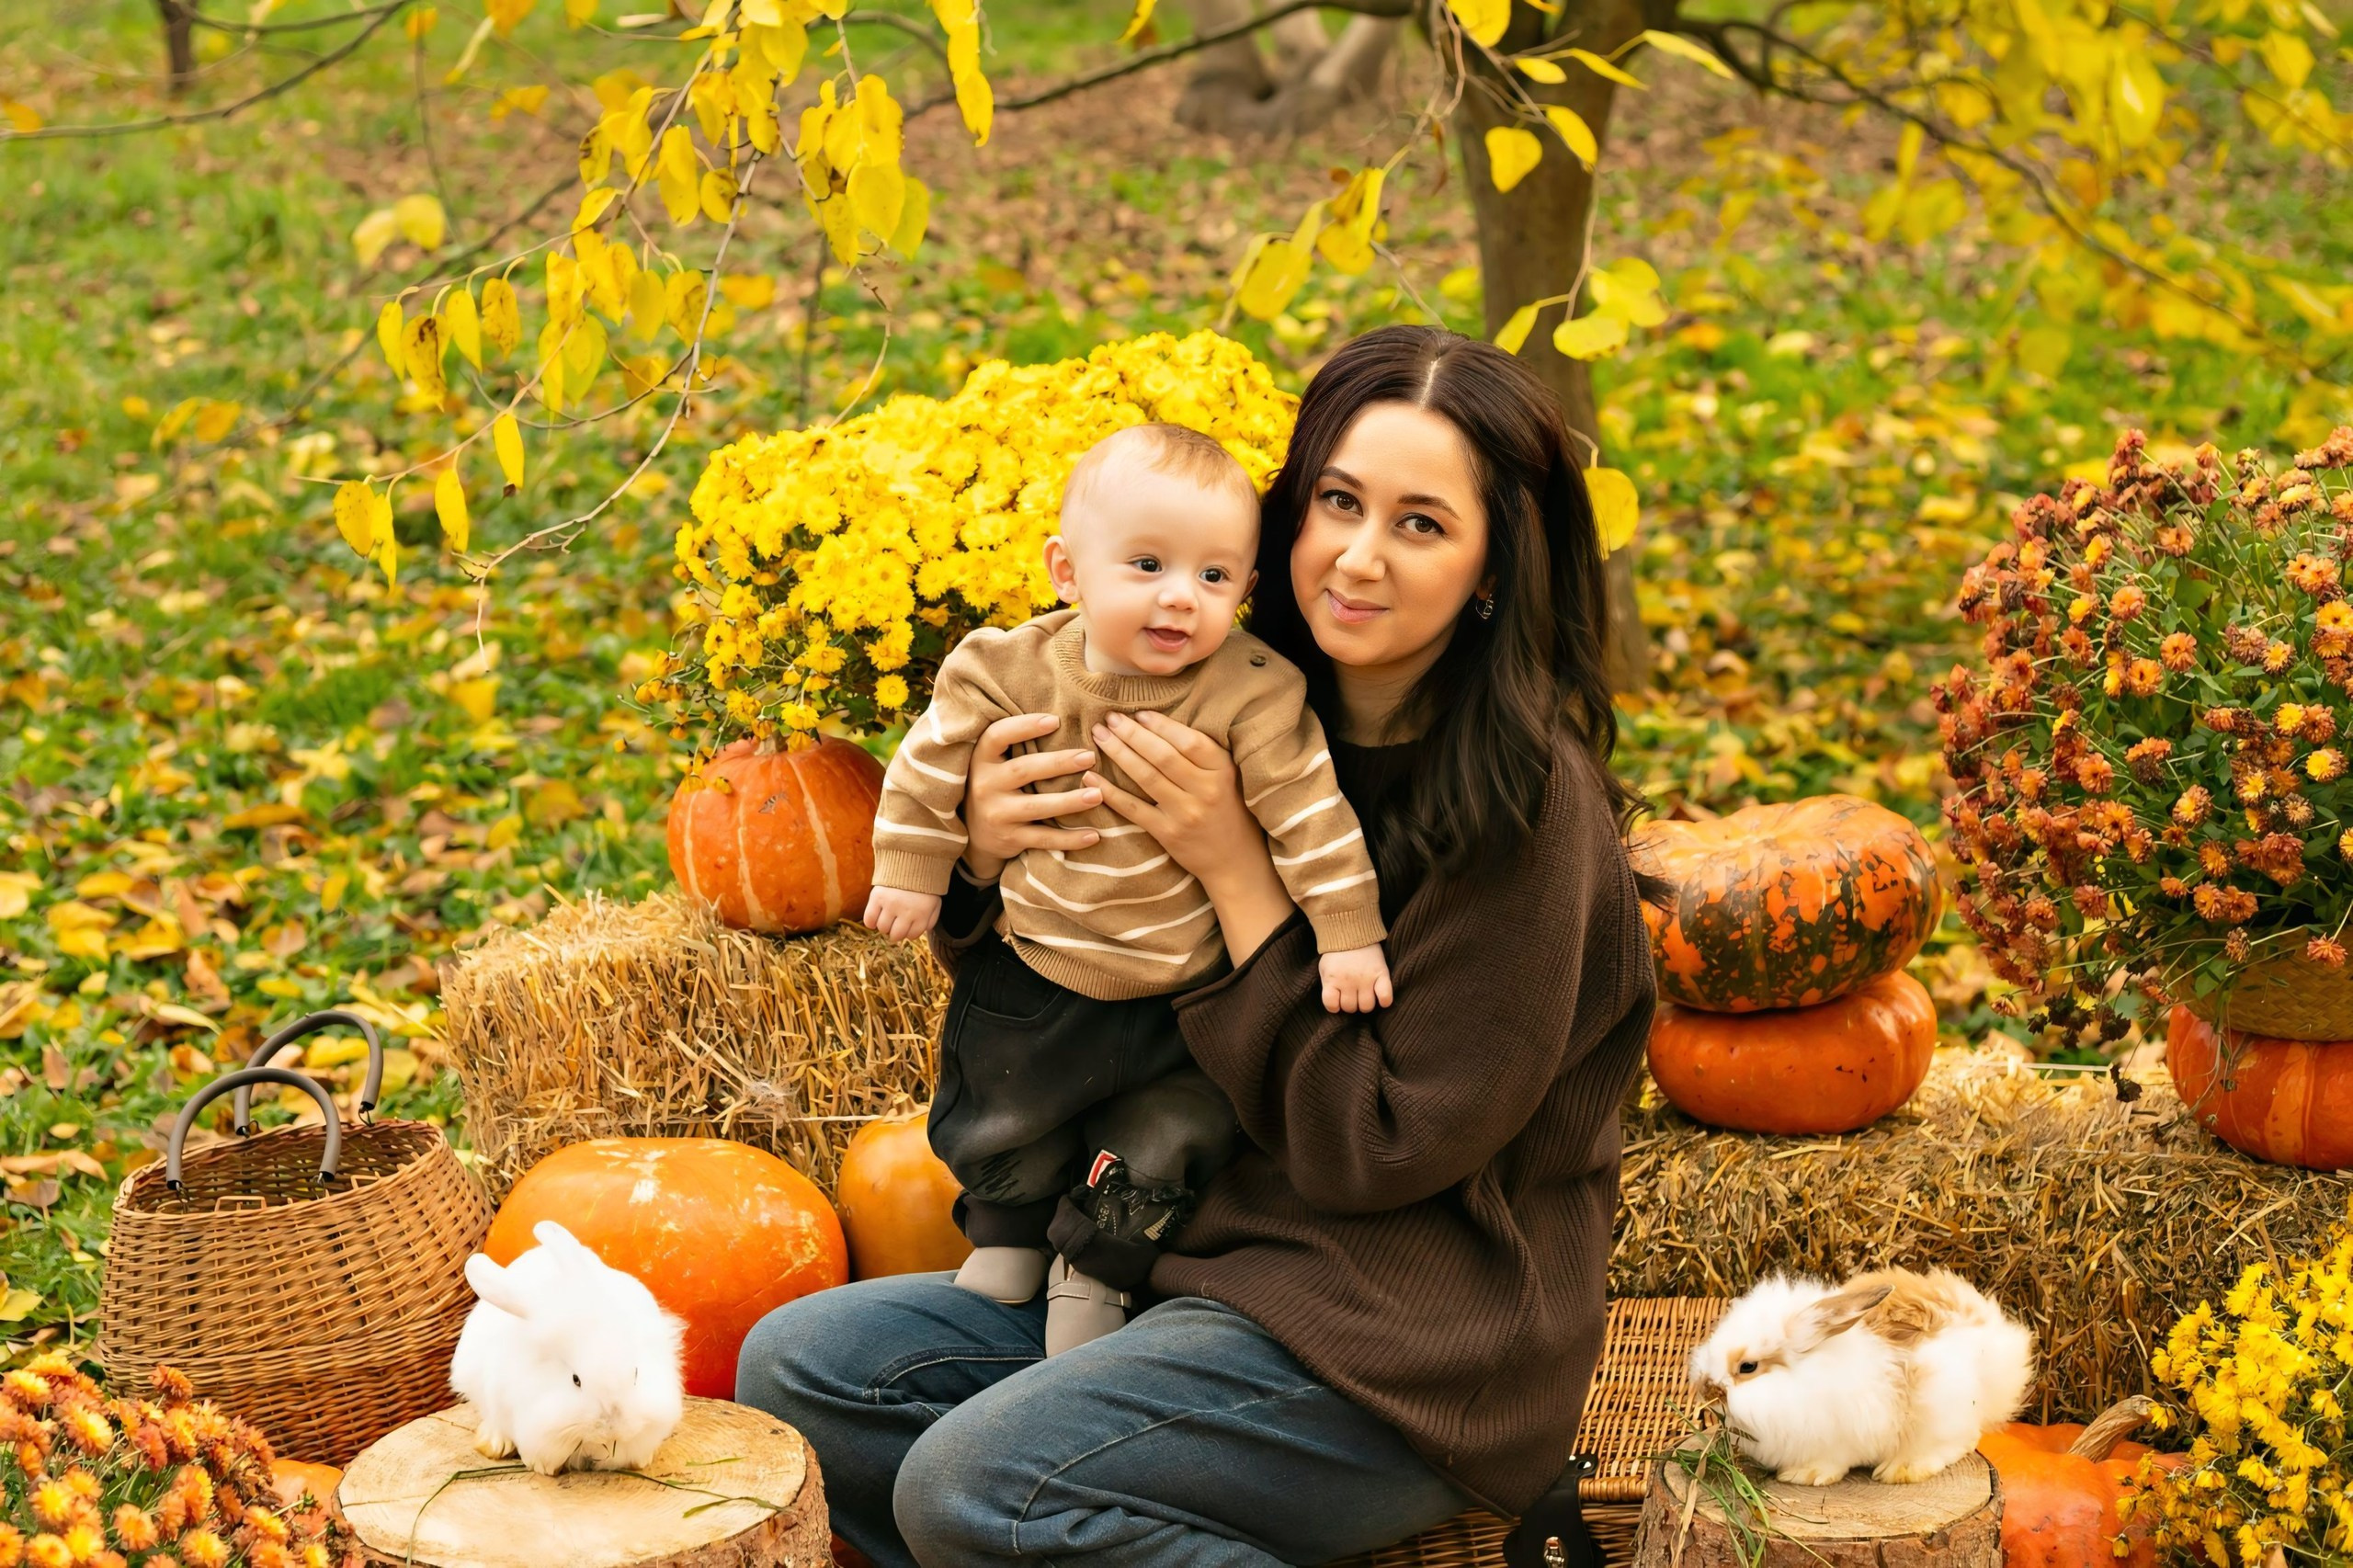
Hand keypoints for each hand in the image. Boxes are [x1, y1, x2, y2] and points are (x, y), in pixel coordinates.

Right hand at [864, 887, 942, 941]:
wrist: (912, 859)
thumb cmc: (924, 884)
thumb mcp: (934, 902)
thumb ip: (931, 919)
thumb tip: (922, 932)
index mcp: (922, 914)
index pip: (912, 936)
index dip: (909, 932)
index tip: (908, 925)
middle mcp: (906, 912)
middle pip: (896, 935)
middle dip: (896, 932)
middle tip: (895, 923)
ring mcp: (891, 905)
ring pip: (882, 928)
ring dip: (884, 926)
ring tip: (887, 917)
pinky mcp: (877, 897)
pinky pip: (869, 920)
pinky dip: (871, 922)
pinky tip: (876, 917)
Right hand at [963, 712, 1101, 880]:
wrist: (974, 835)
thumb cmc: (996, 786)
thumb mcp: (994, 764)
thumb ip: (1016, 745)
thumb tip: (1061, 716)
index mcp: (981, 760)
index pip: (998, 736)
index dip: (1024, 726)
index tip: (1055, 720)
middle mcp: (985, 785)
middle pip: (1024, 770)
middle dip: (1059, 763)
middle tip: (1090, 756)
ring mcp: (996, 814)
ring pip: (1037, 806)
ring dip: (1069, 801)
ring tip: (1098, 795)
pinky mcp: (1009, 839)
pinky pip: (1044, 838)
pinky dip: (1070, 839)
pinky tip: (1094, 835)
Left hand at [1084, 711, 1263, 889]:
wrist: (1234, 860)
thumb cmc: (1226, 809)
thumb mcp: (1226, 776)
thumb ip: (1201, 754)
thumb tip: (1157, 722)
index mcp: (1222, 770)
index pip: (1189, 741)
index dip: (1161, 725)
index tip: (1138, 713)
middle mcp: (1206, 790)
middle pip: (1163, 756)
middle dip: (1132, 734)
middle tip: (1110, 718)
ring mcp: (1187, 814)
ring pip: (1146, 778)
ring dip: (1119, 754)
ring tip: (1099, 736)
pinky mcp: (1168, 834)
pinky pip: (1134, 809)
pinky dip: (1110, 792)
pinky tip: (1091, 777)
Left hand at [1318, 944, 1392, 1013]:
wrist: (1352, 931)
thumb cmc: (1337, 954)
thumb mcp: (1325, 969)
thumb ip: (1329, 986)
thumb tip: (1336, 1005)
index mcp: (1332, 979)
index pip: (1331, 1005)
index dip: (1334, 1005)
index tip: (1337, 999)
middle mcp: (1348, 981)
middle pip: (1350, 1007)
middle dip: (1350, 1004)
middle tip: (1352, 995)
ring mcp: (1366, 979)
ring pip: (1367, 1006)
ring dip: (1365, 1004)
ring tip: (1364, 995)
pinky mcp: (1381, 974)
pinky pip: (1385, 996)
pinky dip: (1384, 1001)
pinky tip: (1381, 999)